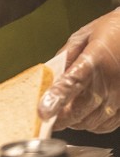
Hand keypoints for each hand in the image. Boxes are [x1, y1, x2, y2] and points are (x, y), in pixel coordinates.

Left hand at [38, 9, 119, 132]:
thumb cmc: (112, 32)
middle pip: (82, 109)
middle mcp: (109, 81)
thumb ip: (67, 55)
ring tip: (67, 113)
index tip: (43, 111)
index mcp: (95, 59)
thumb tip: (50, 73)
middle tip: (49, 116)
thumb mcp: (84, 35)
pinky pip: (107, 125)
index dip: (57, 98)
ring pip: (94, 122)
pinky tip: (86, 114)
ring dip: (76, 122)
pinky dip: (93, 124)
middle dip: (62, 118)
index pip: (72, 83)